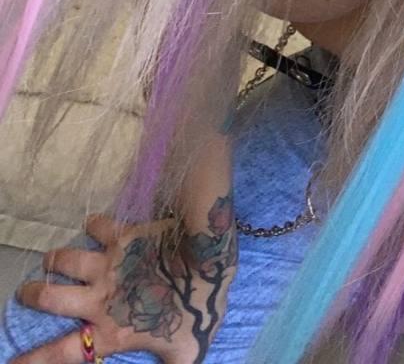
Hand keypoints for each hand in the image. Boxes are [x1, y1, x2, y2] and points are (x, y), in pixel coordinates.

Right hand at [13, 203, 237, 363]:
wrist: (206, 257)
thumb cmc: (198, 308)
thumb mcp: (187, 353)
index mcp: (110, 331)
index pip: (61, 354)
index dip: (32, 361)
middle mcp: (99, 298)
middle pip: (49, 298)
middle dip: (32, 295)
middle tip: (26, 292)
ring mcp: (109, 263)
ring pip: (65, 259)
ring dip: (55, 260)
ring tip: (51, 260)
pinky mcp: (122, 234)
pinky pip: (98, 225)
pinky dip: (93, 225)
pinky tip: (93, 225)